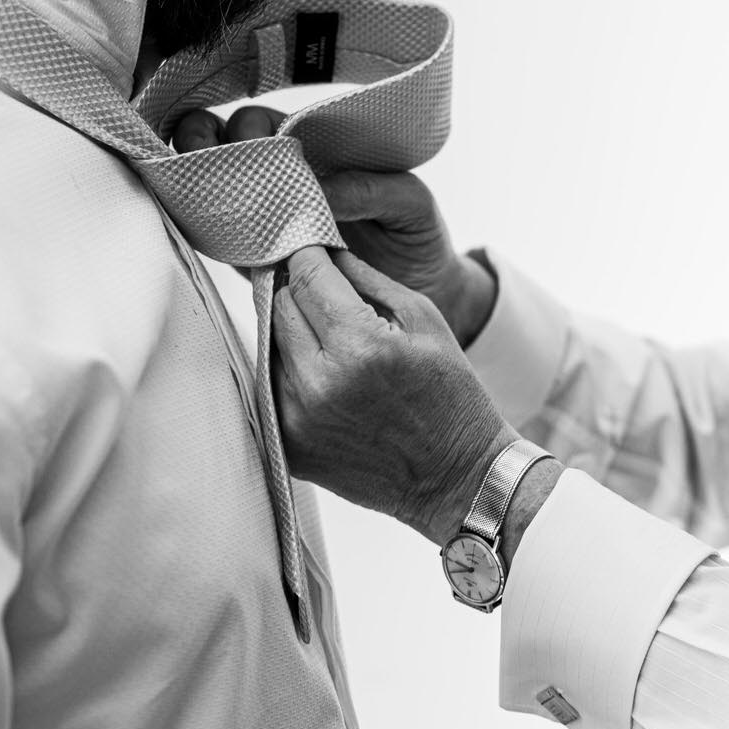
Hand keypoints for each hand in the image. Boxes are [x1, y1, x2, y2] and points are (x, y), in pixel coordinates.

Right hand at [173, 106, 498, 344]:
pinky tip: (214, 234)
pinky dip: (217, 241)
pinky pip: (231, 250)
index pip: (265, 127)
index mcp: (317, 157)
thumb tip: (319, 192)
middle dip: (206, 143)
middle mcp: (286, 188)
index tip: (250, 137)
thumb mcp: (408, 203)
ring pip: (217, 198)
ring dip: (199, 189)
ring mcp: (272, 227)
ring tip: (195, 188)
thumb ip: (367, 190)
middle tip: (210, 153)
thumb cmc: (419, 237)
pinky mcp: (269, 268)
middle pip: (226, 153)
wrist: (427, 294)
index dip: (248, 126)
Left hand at [272, 245, 515, 543]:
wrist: (458, 478)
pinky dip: (292, 375)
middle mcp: (320, 382)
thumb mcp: (427, 321)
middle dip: (301, 293)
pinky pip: (272, 387)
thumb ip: (370, 280)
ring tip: (335, 346)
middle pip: (279, 305)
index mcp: (361, 345)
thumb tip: (324, 251)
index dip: (308, 257)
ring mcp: (298, 419)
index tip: (314, 253)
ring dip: (295, 336)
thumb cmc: (452, 395)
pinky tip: (329, 381)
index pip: (305, 276)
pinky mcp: (289, 446)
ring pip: (270, 345)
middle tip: (328, 300)